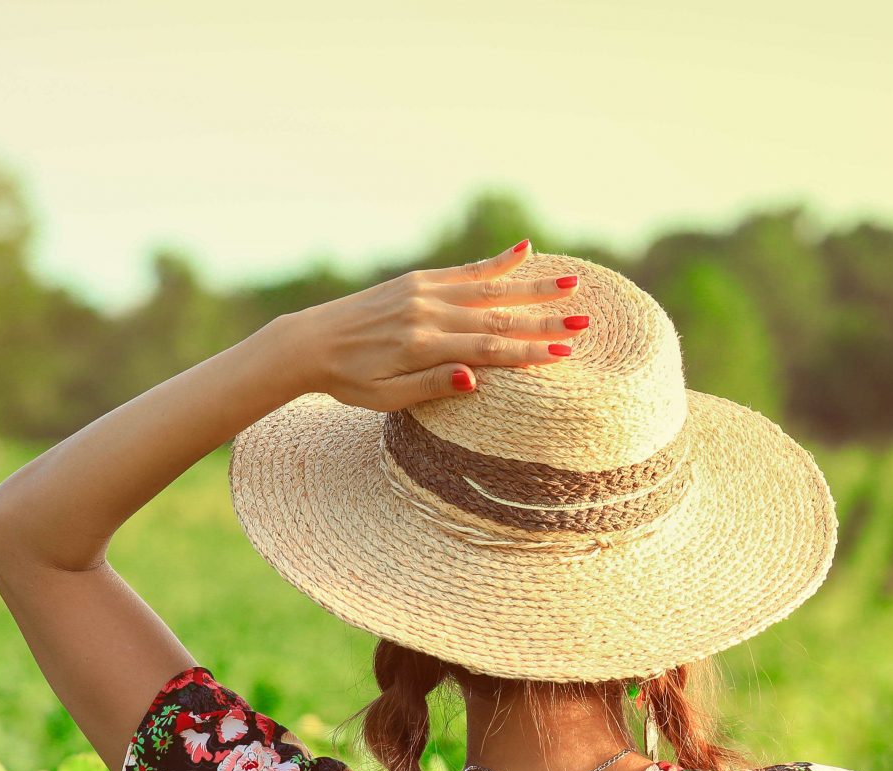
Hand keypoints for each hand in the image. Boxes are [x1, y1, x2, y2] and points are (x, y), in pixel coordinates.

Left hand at [263, 239, 583, 412]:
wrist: (308, 343)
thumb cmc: (349, 381)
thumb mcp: (386, 398)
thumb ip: (432, 386)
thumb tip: (475, 378)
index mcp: (423, 347)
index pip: (488, 349)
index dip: (529, 351)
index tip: (564, 353)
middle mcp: (426, 314)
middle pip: (497, 316)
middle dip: (544, 319)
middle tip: (584, 319)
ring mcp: (422, 293)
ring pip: (487, 288)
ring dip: (531, 285)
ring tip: (570, 282)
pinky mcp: (415, 281)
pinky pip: (464, 271)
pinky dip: (496, 262)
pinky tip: (524, 250)